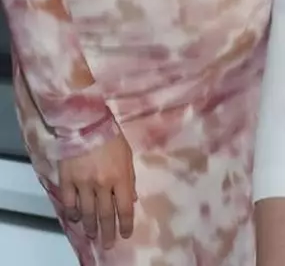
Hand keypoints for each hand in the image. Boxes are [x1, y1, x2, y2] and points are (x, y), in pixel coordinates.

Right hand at [59, 133, 136, 248]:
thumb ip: (130, 177)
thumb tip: (133, 198)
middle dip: (108, 232)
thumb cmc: (110, 136)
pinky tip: (74, 218)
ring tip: (92, 234)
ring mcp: (84, 184)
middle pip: (106, 214)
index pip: (125, 207)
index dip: (126, 223)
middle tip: (108, 244)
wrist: (84, 123)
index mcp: (121, 177)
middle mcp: (103, 184)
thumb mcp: (127, 154)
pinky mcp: (68, 181)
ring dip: (90, 226)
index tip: (126, 233)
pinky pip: (69, 203)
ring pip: (87, 212)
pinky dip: (72, 213)